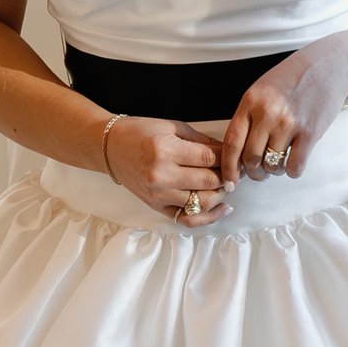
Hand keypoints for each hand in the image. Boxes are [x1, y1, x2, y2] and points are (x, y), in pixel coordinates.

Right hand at [100, 114, 229, 222]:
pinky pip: (188, 219)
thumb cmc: (141, 132)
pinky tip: (222, 208)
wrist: (111, 148)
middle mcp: (161, 175)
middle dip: (227, 176)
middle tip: (234, 170)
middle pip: (208, 181)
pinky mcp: (156, 207)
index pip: (209, 159)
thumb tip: (228, 152)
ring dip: (220, 195)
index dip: (227, 158)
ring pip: (202, 202)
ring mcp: (158, 194)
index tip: (235, 156)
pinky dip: (208, 217)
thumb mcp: (172, 127)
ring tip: (226, 185)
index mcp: (165, 150)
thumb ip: (201, 141)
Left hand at [220, 38, 347, 186]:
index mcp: (250, 102)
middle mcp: (267, 113)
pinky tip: (294, 162)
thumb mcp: (262, 89)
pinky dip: (292, 171)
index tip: (229, 181)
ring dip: (274, 171)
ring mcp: (289, 123)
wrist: (329, 66)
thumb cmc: (294, 78)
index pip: (231, 142)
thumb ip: (249, 116)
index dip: (228, 167)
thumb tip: (239, 152)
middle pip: (250, 158)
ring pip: (272, 164)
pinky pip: (295, 166)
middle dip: (253, 173)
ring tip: (279, 163)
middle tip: (260, 172)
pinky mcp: (310, 132)